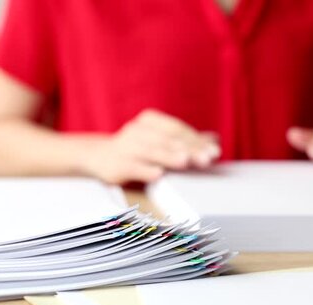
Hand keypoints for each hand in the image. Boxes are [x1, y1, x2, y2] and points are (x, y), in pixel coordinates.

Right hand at [83, 109, 220, 183]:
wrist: (97, 156)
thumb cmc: (135, 148)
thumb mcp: (158, 139)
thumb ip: (184, 140)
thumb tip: (214, 139)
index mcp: (149, 121)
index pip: (176, 129)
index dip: (196, 140)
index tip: (214, 151)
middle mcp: (137, 131)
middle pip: (167, 140)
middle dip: (189, 149)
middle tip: (207, 158)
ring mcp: (125, 147)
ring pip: (151, 151)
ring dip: (169, 156)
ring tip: (186, 161)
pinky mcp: (116, 165)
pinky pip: (133, 167)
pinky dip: (145, 170)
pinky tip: (158, 174)